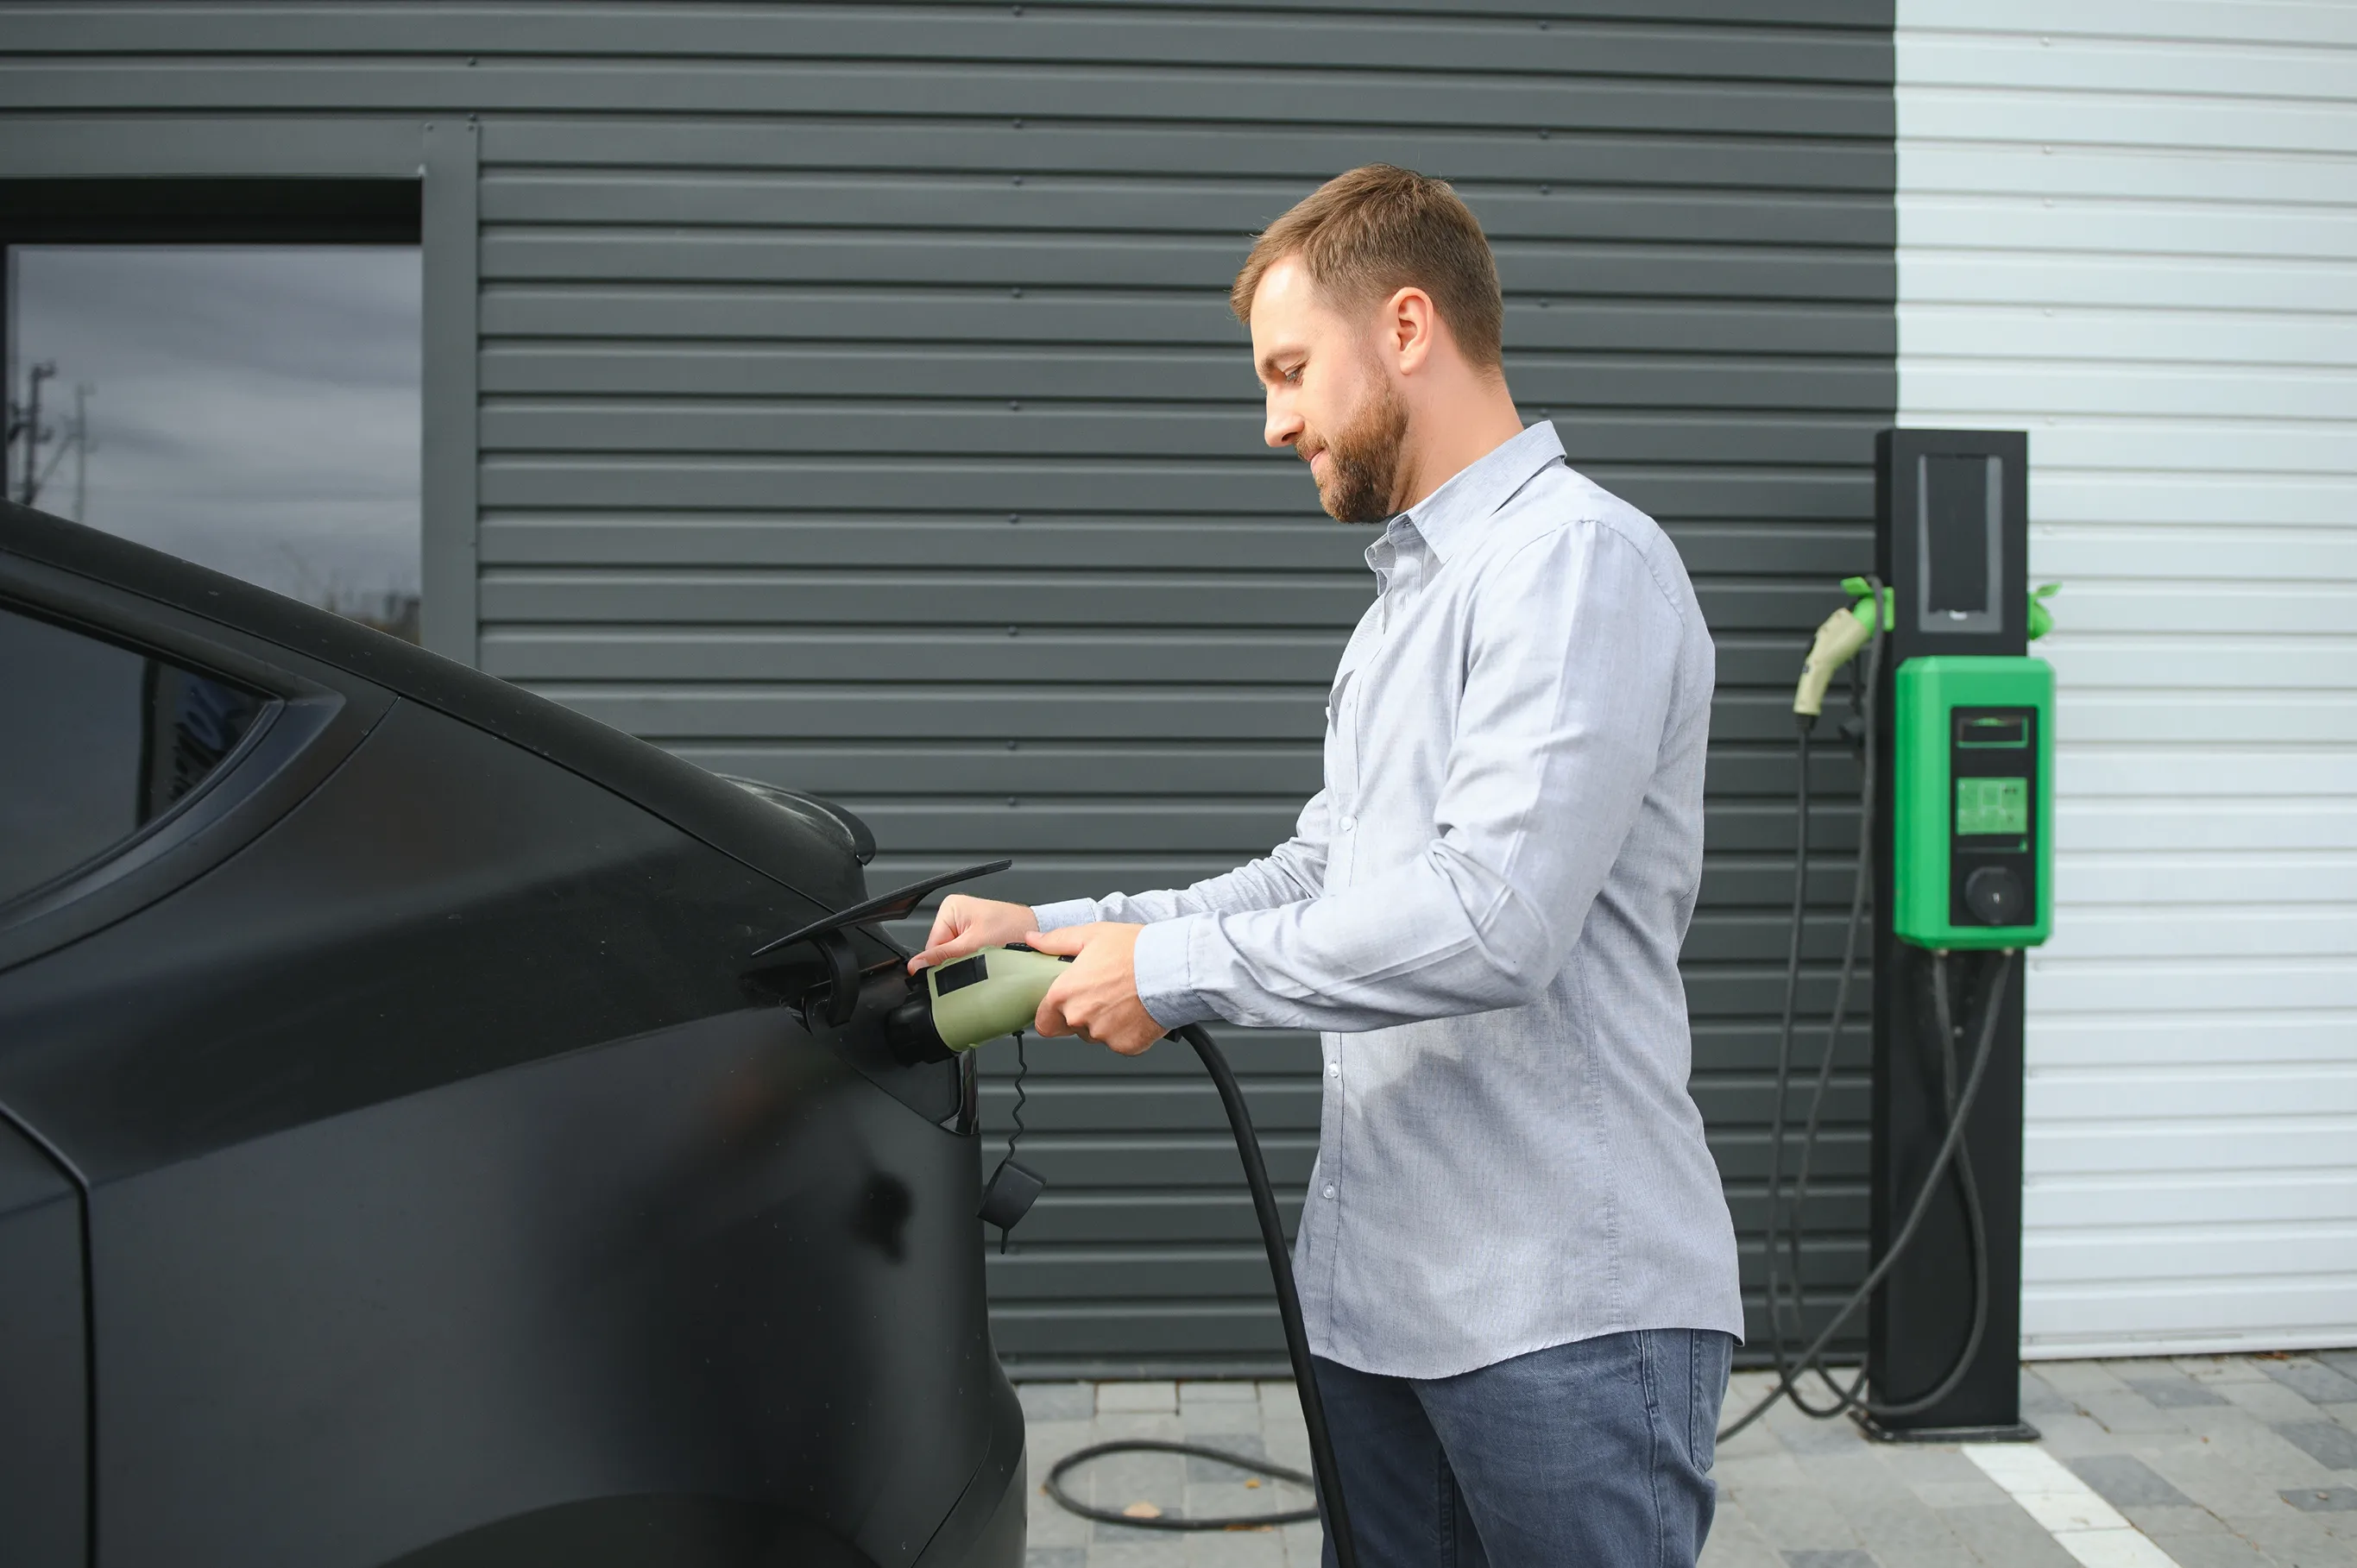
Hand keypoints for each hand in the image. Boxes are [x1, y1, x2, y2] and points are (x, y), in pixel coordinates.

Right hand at [909, 895, 1037, 972]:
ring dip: (967, 964)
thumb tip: (916, 965)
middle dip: (956, 963)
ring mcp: (966, 927)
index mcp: (949, 908)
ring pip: (954, 957)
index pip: (931, 945)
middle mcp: (956, 915)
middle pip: (942, 953)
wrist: (1040, 935)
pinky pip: (966, 956)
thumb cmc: (1015, 929)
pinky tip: (987, 960)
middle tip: (975, 963)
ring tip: (985, 960)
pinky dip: (975, 962)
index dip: (941, 963)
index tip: (954, 971)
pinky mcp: (976, 937)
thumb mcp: (973, 945)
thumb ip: (943, 957)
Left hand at [1027, 923, 1164, 1055]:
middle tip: (1103, 993)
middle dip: (1083, 1014)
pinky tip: (1137, 1010)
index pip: (1043, 1020)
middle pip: (1071, 1027)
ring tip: (1124, 998)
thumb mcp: (1092, 935)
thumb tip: (1034, 939)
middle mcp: (1080, 1018)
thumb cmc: (1136, 950)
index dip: (1052, 1013)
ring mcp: (1103, 1035)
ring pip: (1097, 1035)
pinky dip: (1127, 1030)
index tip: (1064, 1005)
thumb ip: (1056, 940)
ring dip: (1105, 1022)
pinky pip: (1120, 1042)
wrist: (1173, 967)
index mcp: (1065, 994)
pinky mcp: (1126, 1046)